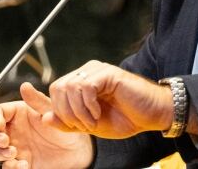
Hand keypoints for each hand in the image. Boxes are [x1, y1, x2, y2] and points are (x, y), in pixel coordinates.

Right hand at [0, 82, 92, 168]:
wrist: (75, 151)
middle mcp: (12, 131)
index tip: (0, 124)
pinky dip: (11, 167)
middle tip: (4, 140)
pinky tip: (23, 164)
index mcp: (17, 115)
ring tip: (13, 153)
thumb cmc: (63, 128)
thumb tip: (25, 86)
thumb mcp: (51, 112)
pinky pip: (7, 166)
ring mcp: (14, 148)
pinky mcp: (19, 164)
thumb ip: (37, 100)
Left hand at [43, 60, 173, 138]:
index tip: (68, 120)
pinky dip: (88, 105)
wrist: (152, 115)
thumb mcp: (90, 125)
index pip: (55, 90)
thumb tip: (44, 118)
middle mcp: (87, 72)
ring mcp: (97, 71)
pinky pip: (86, 86)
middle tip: (83, 126)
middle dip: (66, 113)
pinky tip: (98, 114)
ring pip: (70, 87)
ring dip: (78, 111)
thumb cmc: (125, 118)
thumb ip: (68, 123)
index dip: (57, 109)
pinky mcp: (108, 73)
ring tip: (92, 122)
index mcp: (81, 82)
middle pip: (58, 88)